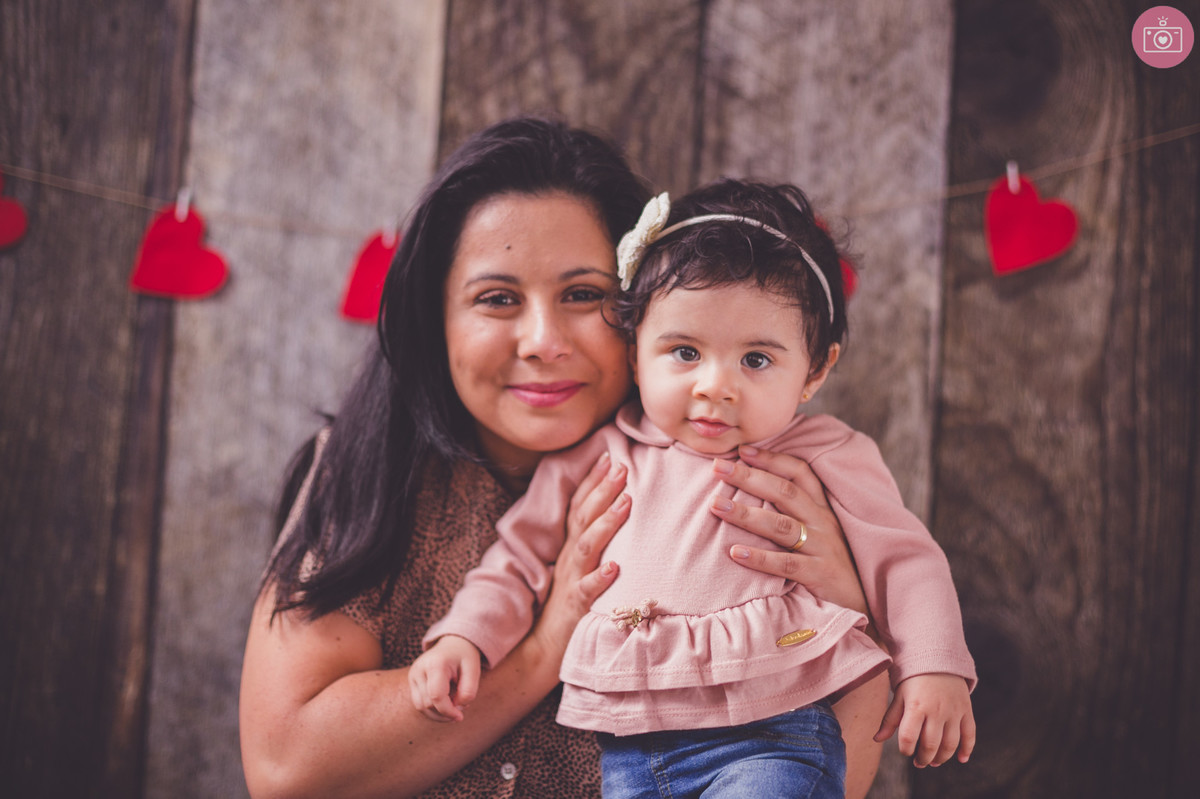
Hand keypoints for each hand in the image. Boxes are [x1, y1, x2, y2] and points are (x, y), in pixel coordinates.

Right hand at [408, 635, 481, 722]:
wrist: (453, 644)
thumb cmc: (465, 657)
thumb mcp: (474, 670)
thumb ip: (469, 690)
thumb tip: (457, 707)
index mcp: (435, 664)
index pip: (436, 696)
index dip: (448, 711)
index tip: (460, 717)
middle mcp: (419, 669)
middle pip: (428, 704)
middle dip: (445, 712)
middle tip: (461, 706)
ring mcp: (412, 675)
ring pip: (421, 707)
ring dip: (438, 714)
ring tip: (454, 707)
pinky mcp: (411, 680)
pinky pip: (419, 704)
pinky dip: (432, 710)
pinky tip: (445, 705)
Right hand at [530, 452, 627, 656]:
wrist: (541, 647)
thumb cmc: (566, 605)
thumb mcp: (578, 567)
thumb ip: (591, 542)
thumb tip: (615, 514)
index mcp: (570, 547)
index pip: (579, 506)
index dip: (592, 480)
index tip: (609, 455)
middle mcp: (569, 558)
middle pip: (583, 517)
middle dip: (602, 490)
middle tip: (622, 467)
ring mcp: (571, 581)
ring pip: (587, 547)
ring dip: (606, 523)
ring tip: (625, 503)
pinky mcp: (575, 607)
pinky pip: (586, 591)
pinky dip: (600, 578)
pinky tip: (615, 567)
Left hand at [711, 444, 867, 613]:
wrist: (867, 606)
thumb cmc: (835, 567)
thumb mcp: (821, 534)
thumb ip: (795, 514)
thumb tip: (755, 497)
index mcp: (823, 509)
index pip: (800, 473)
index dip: (772, 459)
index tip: (742, 450)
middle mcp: (824, 523)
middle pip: (784, 492)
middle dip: (749, 476)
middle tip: (717, 467)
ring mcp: (824, 548)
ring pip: (782, 525)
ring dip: (746, 514)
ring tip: (716, 505)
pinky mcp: (821, 575)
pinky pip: (787, 564)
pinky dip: (760, 558)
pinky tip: (734, 552)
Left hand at [874, 673, 974, 766]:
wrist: (937, 660)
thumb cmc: (914, 680)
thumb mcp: (899, 696)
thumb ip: (890, 719)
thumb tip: (877, 739)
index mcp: (916, 706)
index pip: (909, 737)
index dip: (905, 750)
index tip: (905, 751)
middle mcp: (936, 710)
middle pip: (930, 745)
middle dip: (923, 758)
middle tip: (919, 762)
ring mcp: (953, 711)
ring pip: (950, 744)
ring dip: (942, 758)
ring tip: (934, 761)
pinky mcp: (966, 710)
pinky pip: (970, 734)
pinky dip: (967, 749)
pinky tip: (961, 759)